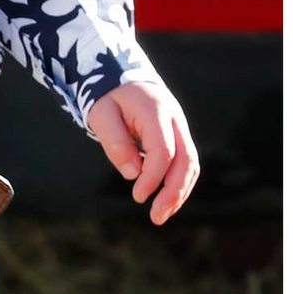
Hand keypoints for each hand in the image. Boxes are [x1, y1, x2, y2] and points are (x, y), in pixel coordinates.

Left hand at [86, 81, 199, 224]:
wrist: (121, 76)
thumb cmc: (108, 97)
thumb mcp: (101, 114)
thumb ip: (115, 141)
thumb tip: (132, 173)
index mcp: (155, 110)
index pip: (163, 151)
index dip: (153, 177)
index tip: (137, 196)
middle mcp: (175, 118)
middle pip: (186, 160)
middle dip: (174, 192)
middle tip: (156, 217)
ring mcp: (180, 126)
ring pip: (191, 164)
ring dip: (180, 192)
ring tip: (161, 215)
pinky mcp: (179, 135)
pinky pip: (186, 162)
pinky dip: (178, 183)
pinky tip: (165, 200)